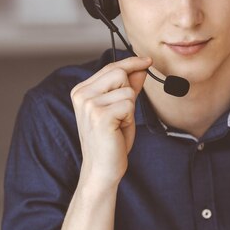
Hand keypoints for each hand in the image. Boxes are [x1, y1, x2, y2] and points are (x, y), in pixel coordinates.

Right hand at [71, 56, 151, 187]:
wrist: (102, 168)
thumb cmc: (111, 140)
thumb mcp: (121, 109)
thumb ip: (129, 87)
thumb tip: (141, 68)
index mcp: (82, 90)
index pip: (110, 68)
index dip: (131, 63)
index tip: (147, 61)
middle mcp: (82, 94)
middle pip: (120, 74)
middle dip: (129, 93)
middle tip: (121, 115)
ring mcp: (89, 104)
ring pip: (128, 91)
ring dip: (130, 109)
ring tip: (118, 125)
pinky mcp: (100, 115)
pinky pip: (129, 105)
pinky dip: (130, 119)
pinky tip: (118, 130)